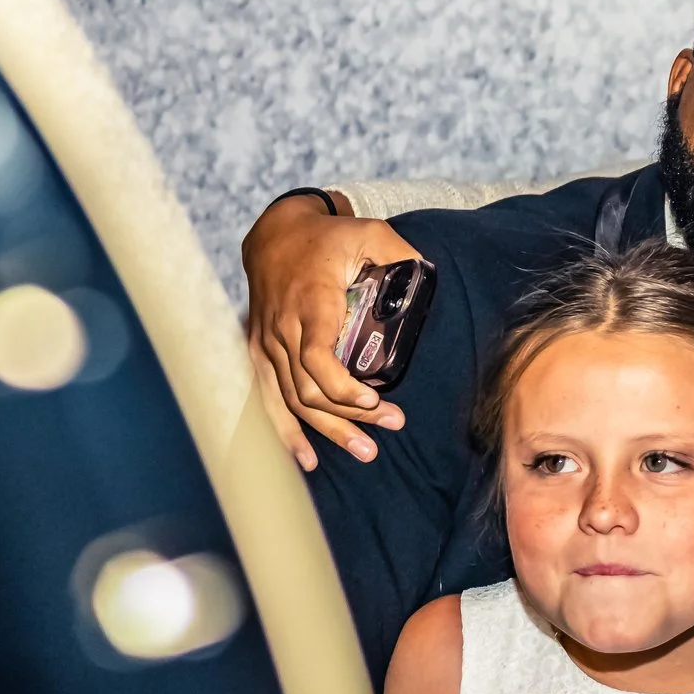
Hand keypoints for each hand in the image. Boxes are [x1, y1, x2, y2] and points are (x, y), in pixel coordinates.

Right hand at [242, 190, 414, 468]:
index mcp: (309, 303)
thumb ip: (401, 253)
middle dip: (350, 415)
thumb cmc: (328, 237)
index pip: (316, 356)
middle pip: (309, 387)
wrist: (275, 233)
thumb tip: (434, 274)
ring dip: (327, 430)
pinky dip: (285, 432)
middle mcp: (282, 329)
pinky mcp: (260, 354)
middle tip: (393, 427)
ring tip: (365, 452)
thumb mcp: (370, 233)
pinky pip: (267, 399)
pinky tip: (306, 460)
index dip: (342, 386)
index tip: (374, 401)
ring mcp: (266, 344)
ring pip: (291, 400)